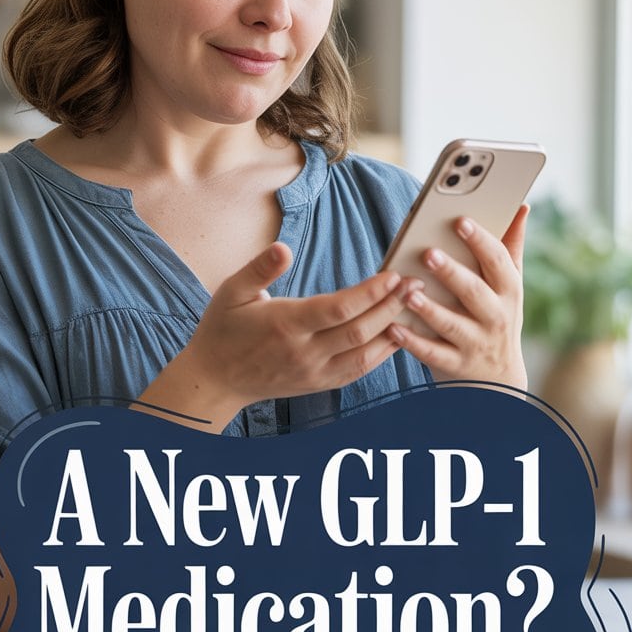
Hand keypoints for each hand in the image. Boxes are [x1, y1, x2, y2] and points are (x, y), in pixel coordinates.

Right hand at [145, 242, 415, 428]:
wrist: (215, 380)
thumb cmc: (222, 330)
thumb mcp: (231, 291)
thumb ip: (259, 269)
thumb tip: (282, 248)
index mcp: (284, 325)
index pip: (337, 309)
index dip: (369, 293)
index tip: (392, 274)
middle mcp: (303, 352)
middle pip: (359, 331)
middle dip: (392, 306)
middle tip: (416, 283)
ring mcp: (314, 372)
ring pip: (365, 354)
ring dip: (394, 329)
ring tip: (415, 304)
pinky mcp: (320, 383)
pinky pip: (359, 370)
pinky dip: (383, 353)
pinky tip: (399, 333)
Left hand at [387, 206, 528, 389]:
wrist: (499, 381)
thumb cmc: (498, 319)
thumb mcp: (511, 287)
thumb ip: (511, 247)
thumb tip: (522, 207)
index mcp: (508, 291)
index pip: (497, 262)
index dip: (481, 241)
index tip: (461, 221)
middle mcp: (495, 317)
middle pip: (474, 292)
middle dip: (452, 272)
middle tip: (428, 253)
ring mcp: (475, 343)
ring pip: (451, 325)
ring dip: (429, 309)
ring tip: (409, 292)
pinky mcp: (455, 365)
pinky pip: (432, 354)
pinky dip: (412, 342)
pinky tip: (393, 327)